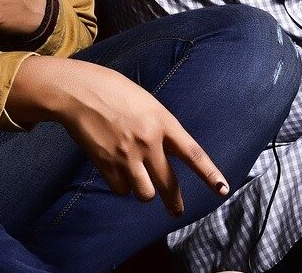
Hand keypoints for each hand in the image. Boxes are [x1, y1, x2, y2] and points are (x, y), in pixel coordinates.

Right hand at [7, 55, 229, 217]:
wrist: (78, 92)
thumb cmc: (113, 90)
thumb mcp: (146, 102)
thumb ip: (159, 126)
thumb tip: (167, 150)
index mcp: (163, 121)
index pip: (193, 153)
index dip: (210, 174)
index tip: (223, 190)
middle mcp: (148, 141)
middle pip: (169, 184)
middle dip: (175, 203)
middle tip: (177, 212)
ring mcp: (127, 155)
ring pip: (145, 194)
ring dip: (143, 192)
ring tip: (138, 182)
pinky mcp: (106, 164)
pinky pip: (121, 190)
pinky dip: (121, 186)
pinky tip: (116, 172)